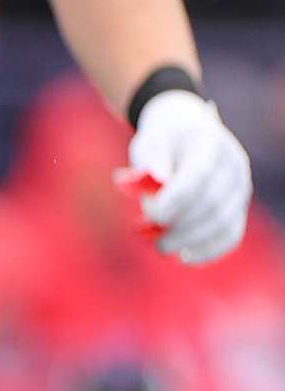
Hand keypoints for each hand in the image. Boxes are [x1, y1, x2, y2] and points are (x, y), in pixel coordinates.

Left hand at [120, 90, 250, 266]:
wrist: (185, 133)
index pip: (197, 177)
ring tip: (162, 246)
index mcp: (209, 143)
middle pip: (211, 204)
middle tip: (154, 238)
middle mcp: (232, 165)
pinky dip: (208, 251)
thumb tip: (157, 179)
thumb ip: (152, 160)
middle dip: (180, 226)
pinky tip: (184, 257)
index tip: (151, 215)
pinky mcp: (239, 207)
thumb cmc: (162, 141)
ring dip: (190, 240)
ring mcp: (240, 187)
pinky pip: (230, 235)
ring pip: (222, 223)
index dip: (175, 200)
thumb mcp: (150, 142)